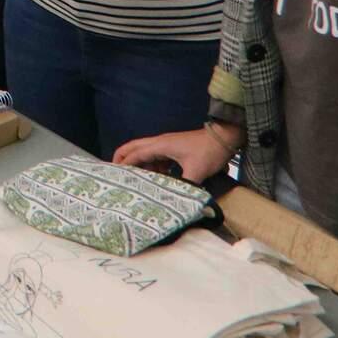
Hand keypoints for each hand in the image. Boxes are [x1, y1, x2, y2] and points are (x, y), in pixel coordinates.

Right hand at [113, 127, 235, 180]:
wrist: (223, 138)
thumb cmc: (208, 152)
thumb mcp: (196, 172)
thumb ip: (182, 186)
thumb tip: (174, 199)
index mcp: (160, 146)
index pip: (135, 154)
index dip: (123, 165)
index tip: (114, 176)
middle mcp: (160, 142)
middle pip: (133, 147)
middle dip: (122, 158)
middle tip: (116, 173)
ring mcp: (166, 144)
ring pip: (145, 152)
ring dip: (139, 164)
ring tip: (139, 181)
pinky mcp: (173, 148)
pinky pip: (156, 156)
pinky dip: (152, 166)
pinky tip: (159, 177)